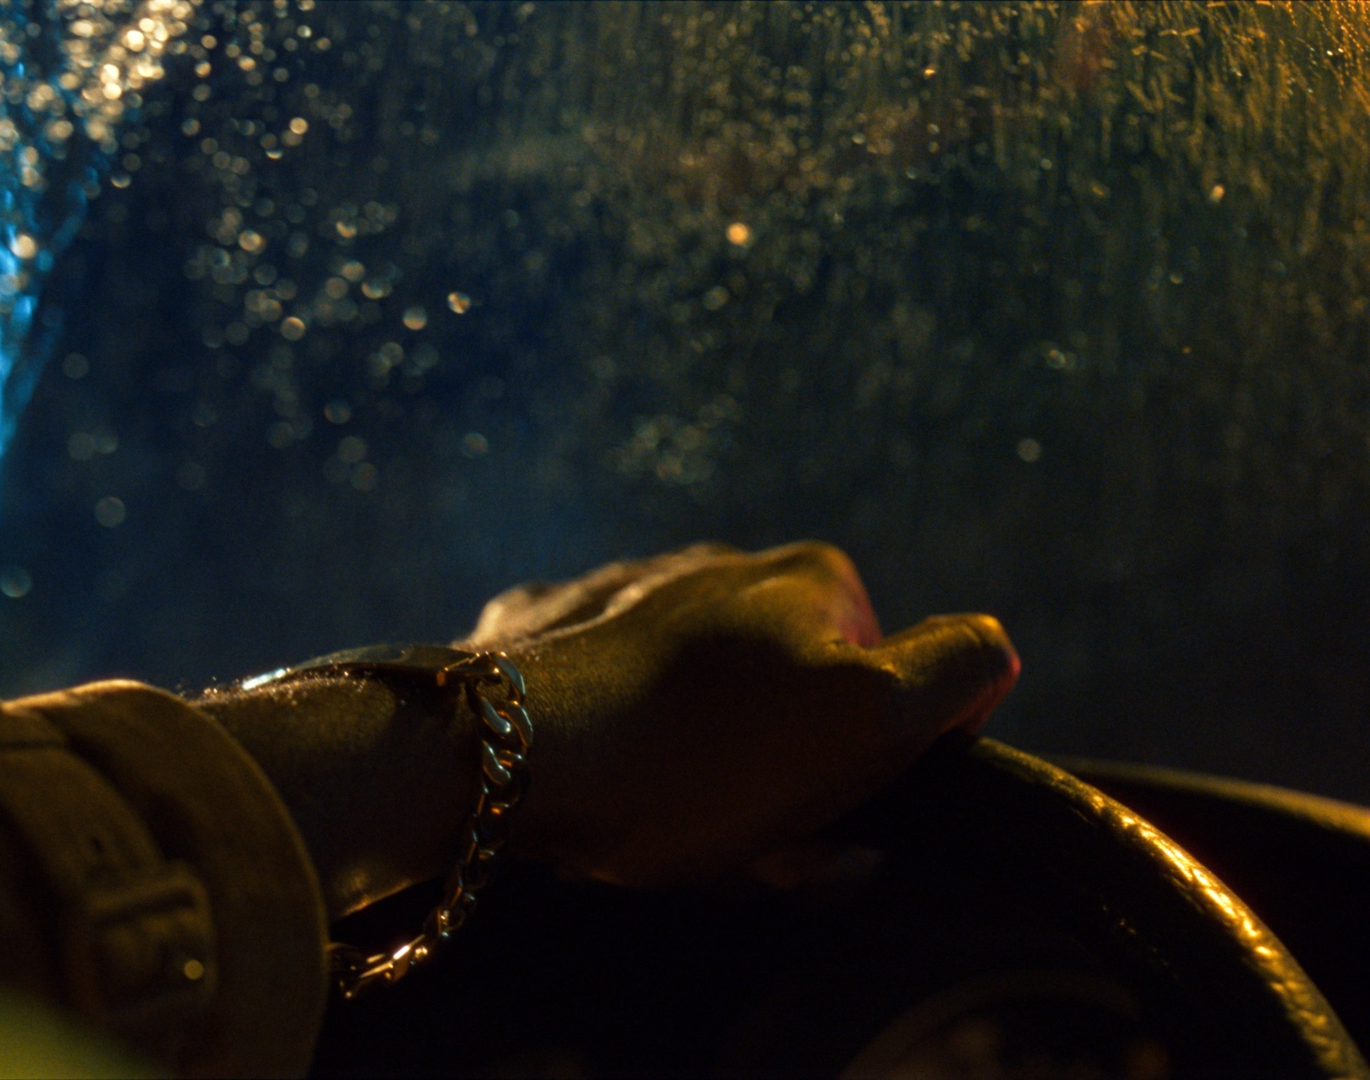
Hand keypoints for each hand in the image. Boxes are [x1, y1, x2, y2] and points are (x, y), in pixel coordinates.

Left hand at [471, 542, 1019, 887]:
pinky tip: (593, 775)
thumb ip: (956, 672)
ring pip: (697, 704)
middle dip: (775, 775)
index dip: (862, 766)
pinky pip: (606, 700)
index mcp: (805, 578)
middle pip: (785, 699)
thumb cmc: (697, 756)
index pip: (883, 683)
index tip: (818, 813)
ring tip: (658, 816)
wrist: (510, 758)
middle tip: (736, 832)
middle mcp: (715, 566)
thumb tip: (991, 652)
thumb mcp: (869, 722)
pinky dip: (611, 743)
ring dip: (695, 767)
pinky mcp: (544, 634)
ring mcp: (621, 593)